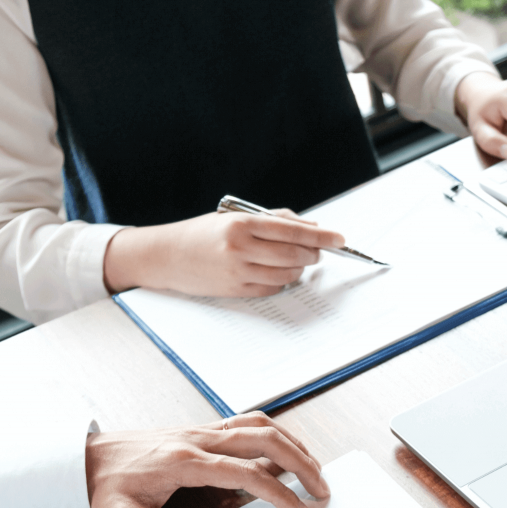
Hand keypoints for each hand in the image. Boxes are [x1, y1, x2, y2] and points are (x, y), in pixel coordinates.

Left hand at [84, 413, 329, 507]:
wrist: (80, 460)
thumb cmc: (102, 490)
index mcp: (185, 462)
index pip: (247, 474)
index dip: (280, 494)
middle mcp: (198, 439)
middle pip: (264, 439)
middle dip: (301, 463)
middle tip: (323, 489)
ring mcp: (200, 431)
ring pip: (259, 425)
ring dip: (291, 443)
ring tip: (313, 468)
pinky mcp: (199, 431)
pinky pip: (245, 423)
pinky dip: (273, 434)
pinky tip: (281, 451)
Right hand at [103, 209, 344, 296]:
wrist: (166, 256)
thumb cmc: (203, 233)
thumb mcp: (234, 216)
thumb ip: (273, 219)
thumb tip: (311, 225)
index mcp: (242, 224)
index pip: (293, 230)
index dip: (322, 236)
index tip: (340, 239)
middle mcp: (241, 248)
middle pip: (295, 254)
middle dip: (313, 253)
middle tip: (318, 251)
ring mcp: (239, 272)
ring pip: (287, 274)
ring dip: (299, 268)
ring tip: (295, 260)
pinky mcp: (236, 290)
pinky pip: (272, 288)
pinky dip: (282, 281)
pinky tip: (277, 272)